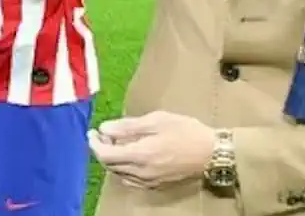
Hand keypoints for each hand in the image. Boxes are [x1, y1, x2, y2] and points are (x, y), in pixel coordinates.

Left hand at [88, 111, 216, 188]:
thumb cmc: (186, 131)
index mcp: (140, 155)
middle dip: (101, 149)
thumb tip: (104, 129)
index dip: (94, 143)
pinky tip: (129, 156)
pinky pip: (131, 179)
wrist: (212, 153)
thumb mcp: (156, 120)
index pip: (105, 155)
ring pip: (119, 173)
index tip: (92, 131)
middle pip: (110, 165)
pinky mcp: (157, 184)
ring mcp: (149, 181)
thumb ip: (127, 126)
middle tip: (103, 134)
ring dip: (112, 159)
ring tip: (115, 142)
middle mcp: (142, 172)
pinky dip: (123, 168)